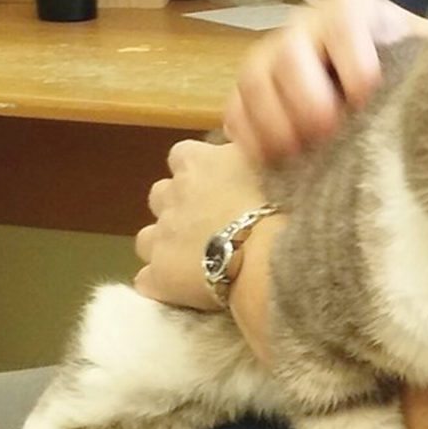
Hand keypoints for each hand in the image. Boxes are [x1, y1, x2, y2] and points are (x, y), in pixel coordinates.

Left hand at [134, 140, 265, 309]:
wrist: (270, 256)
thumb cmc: (280, 206)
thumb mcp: (271, 161)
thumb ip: (247, 150)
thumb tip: (241, 137)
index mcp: (198, 162)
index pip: (183, 156)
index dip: (196, 171)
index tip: (216, 186)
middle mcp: (173, 194)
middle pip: (161, 195)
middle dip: (178, 208)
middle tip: (209, 226)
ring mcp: (161, 236)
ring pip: (147, 238)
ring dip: (166, 245)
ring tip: (195, 260)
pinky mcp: (159, 275)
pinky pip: (149, 281)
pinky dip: (163, 284)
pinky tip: (185, 291)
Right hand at [224, 0, 427, 162]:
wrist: (383, 85)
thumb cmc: (412, 77)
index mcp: (354, 12)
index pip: (344, 19)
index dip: (352, 59)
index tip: (366, 97)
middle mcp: (307, 27)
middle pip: (288, 50)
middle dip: (305, 96)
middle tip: (326, 133)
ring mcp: (273, 58)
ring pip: (254, 79)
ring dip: (273, 121)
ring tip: (298, 154)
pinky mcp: (253, 95)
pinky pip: (234, 110)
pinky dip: (248, 137)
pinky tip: (271, 160)